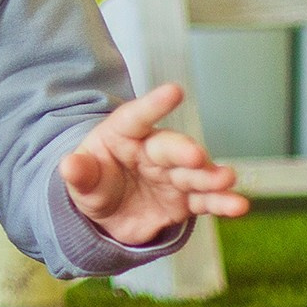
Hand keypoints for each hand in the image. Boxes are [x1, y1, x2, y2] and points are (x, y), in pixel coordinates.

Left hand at [59, 82, 246, 245]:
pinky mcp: (185, 199)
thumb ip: (79, 174)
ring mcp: (172, 174)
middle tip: (195, 155)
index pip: (137, 117)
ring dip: (211, 176)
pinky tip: (238, 205)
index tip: (174, 91)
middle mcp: (152, 151)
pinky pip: (205, 200)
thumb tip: (69, 165)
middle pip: (170, 147)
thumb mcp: (81, 181)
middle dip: (184, 150)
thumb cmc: (94, 183)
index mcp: (123, 135)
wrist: (107, 215)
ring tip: (228, 179)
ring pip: (194, 173)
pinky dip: (221, 203)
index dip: (154, 105)